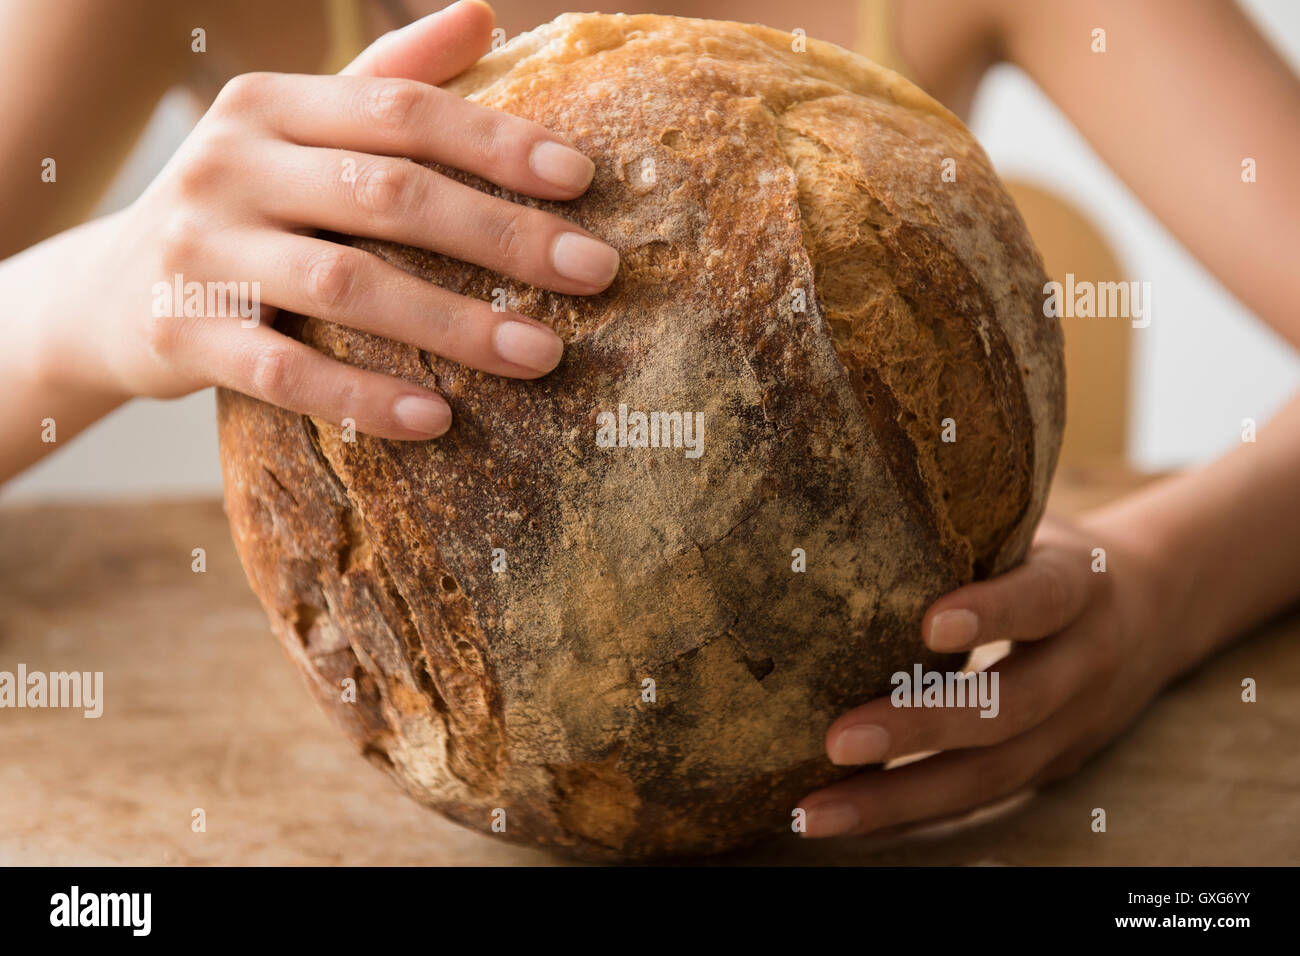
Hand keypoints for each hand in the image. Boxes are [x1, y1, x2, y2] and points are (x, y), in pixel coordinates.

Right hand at [28, 1, 617, 440]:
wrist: (105, 292)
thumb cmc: (240, 206)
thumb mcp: (297, 132)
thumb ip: (386, 80)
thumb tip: (484, 15)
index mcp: (271, 106)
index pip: (400, 110)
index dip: (494, 141)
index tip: (582, 178)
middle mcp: (232, 164)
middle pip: (388, 193)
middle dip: (502, 235)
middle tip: (597, 273)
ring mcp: (202, 249)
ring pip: (347, 283)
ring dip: (454, 325)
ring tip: (542, 356)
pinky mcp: (182, 333)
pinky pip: (286, 371)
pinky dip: (364, 396)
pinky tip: (438, 421)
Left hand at [797, 511, 1192, 838]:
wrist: (1157, 605)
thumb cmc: (1052, 552)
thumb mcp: (1029, 524)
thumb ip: (965, 526)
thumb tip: (853, 506)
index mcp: (1081, 585)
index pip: (1042, 599)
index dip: (993, 612)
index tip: (930, 624)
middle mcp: (1084, 662)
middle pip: (1008, 708)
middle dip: (919, 729)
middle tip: (836, 740)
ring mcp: (1073, 727)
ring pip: (989, 774)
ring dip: (896, 799)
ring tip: (815, 812)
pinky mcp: (1051, 767)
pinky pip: (977, 798)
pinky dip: (908, 813)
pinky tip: (841, 819)